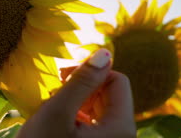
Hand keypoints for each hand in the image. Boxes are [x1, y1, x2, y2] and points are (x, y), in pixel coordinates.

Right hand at [17, 49, 136, 137]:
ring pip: (102, 107)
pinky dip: (78, 115)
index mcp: (121, 128)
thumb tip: (105, 51)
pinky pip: (96, 122)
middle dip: (84, 88)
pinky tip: (60, 123)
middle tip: (56, 92)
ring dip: (79, 101)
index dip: (91, 72)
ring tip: (56, 109)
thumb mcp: (59, 111)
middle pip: (111, 94)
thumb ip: (82, 81)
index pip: (118, 80)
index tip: (62, 77)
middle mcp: (124, 137)